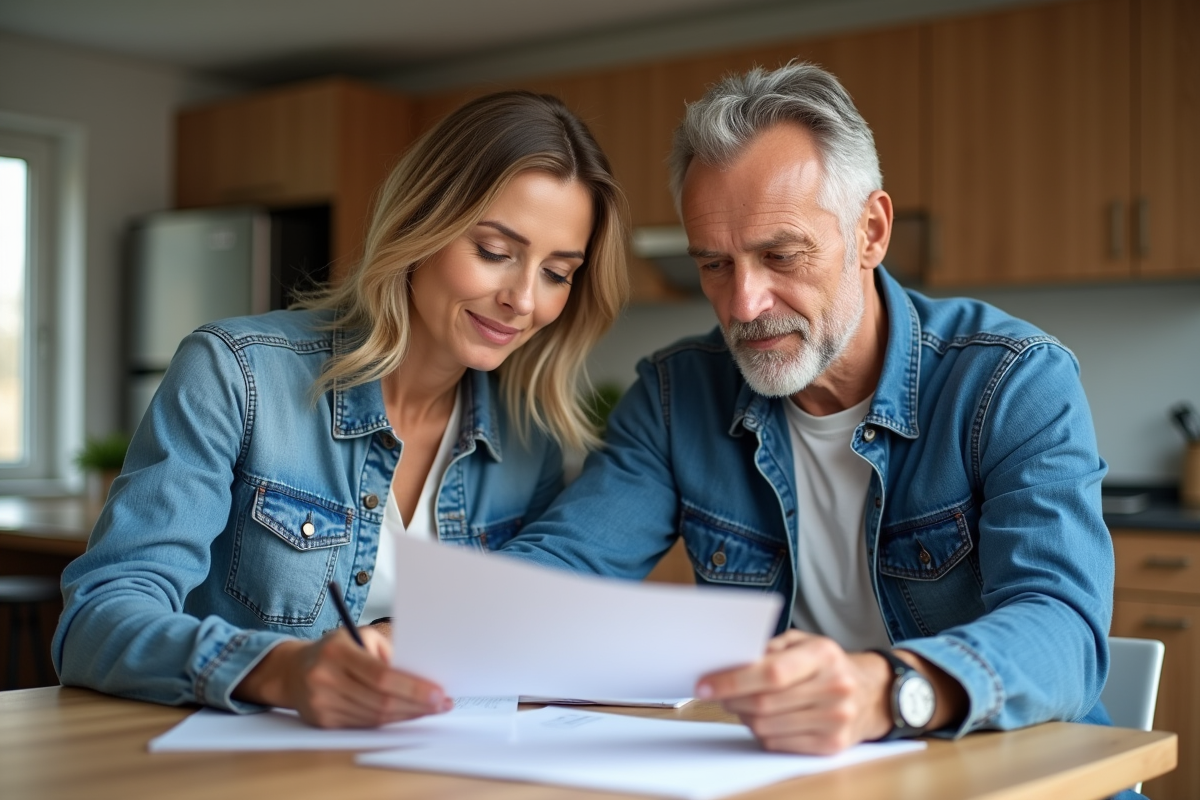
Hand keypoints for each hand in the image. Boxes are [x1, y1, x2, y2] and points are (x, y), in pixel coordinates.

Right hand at [234, 626, 450, 727]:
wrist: (294, 670)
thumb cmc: (335, 648)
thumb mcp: (360, 636)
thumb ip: (389, 651)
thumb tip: (423, 671)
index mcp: (337, 651)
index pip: (381, 675)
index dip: (412, 688)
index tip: (438, 692)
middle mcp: (325, 677)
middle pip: (380, 701)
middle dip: (416, 705)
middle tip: (441, 704)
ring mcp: (321, 702)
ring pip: (374, 717)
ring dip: (407, 716)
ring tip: (429, 709)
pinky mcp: (323, 721)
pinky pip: (364, 725)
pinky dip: (389, 722)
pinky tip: (405, 714)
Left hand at [696, 630, 892, 754]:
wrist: (872, 693)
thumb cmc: (828, 664)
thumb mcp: (804, 641)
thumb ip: (770, 647)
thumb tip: (731, 661)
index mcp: (824, 655)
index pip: (771, 672)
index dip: (733, 680)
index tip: (705, 684)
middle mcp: (834, 687)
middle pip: (765, 703)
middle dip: (730, 700)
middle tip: (715, 694)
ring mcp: (835, 719)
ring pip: (767, 727)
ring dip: (744, 717)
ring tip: (741, 704)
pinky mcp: (832, 745)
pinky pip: (779, 744)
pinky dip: (762, 733)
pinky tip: (762, 719)